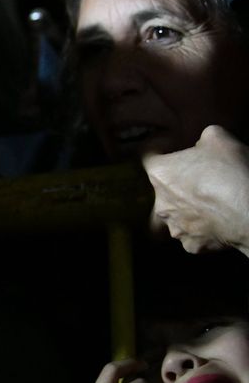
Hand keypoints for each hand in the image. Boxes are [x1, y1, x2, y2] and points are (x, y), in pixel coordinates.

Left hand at [143, 125, 248, 256]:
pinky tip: (218, 222)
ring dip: (188, 209)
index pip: (148, 156)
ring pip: (176, 216)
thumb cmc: (232, 172)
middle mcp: (160, 203)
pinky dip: (203, 230)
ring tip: (210, 204)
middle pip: (163, 189)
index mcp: (160, 173)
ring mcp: (175, 227)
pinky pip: (194, 235)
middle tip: (201, 179)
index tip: (168, 147)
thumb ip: (203, 137)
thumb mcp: (219, 138)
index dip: (159, 149)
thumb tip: (202, 144)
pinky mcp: (192, 245)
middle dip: (178, 183)